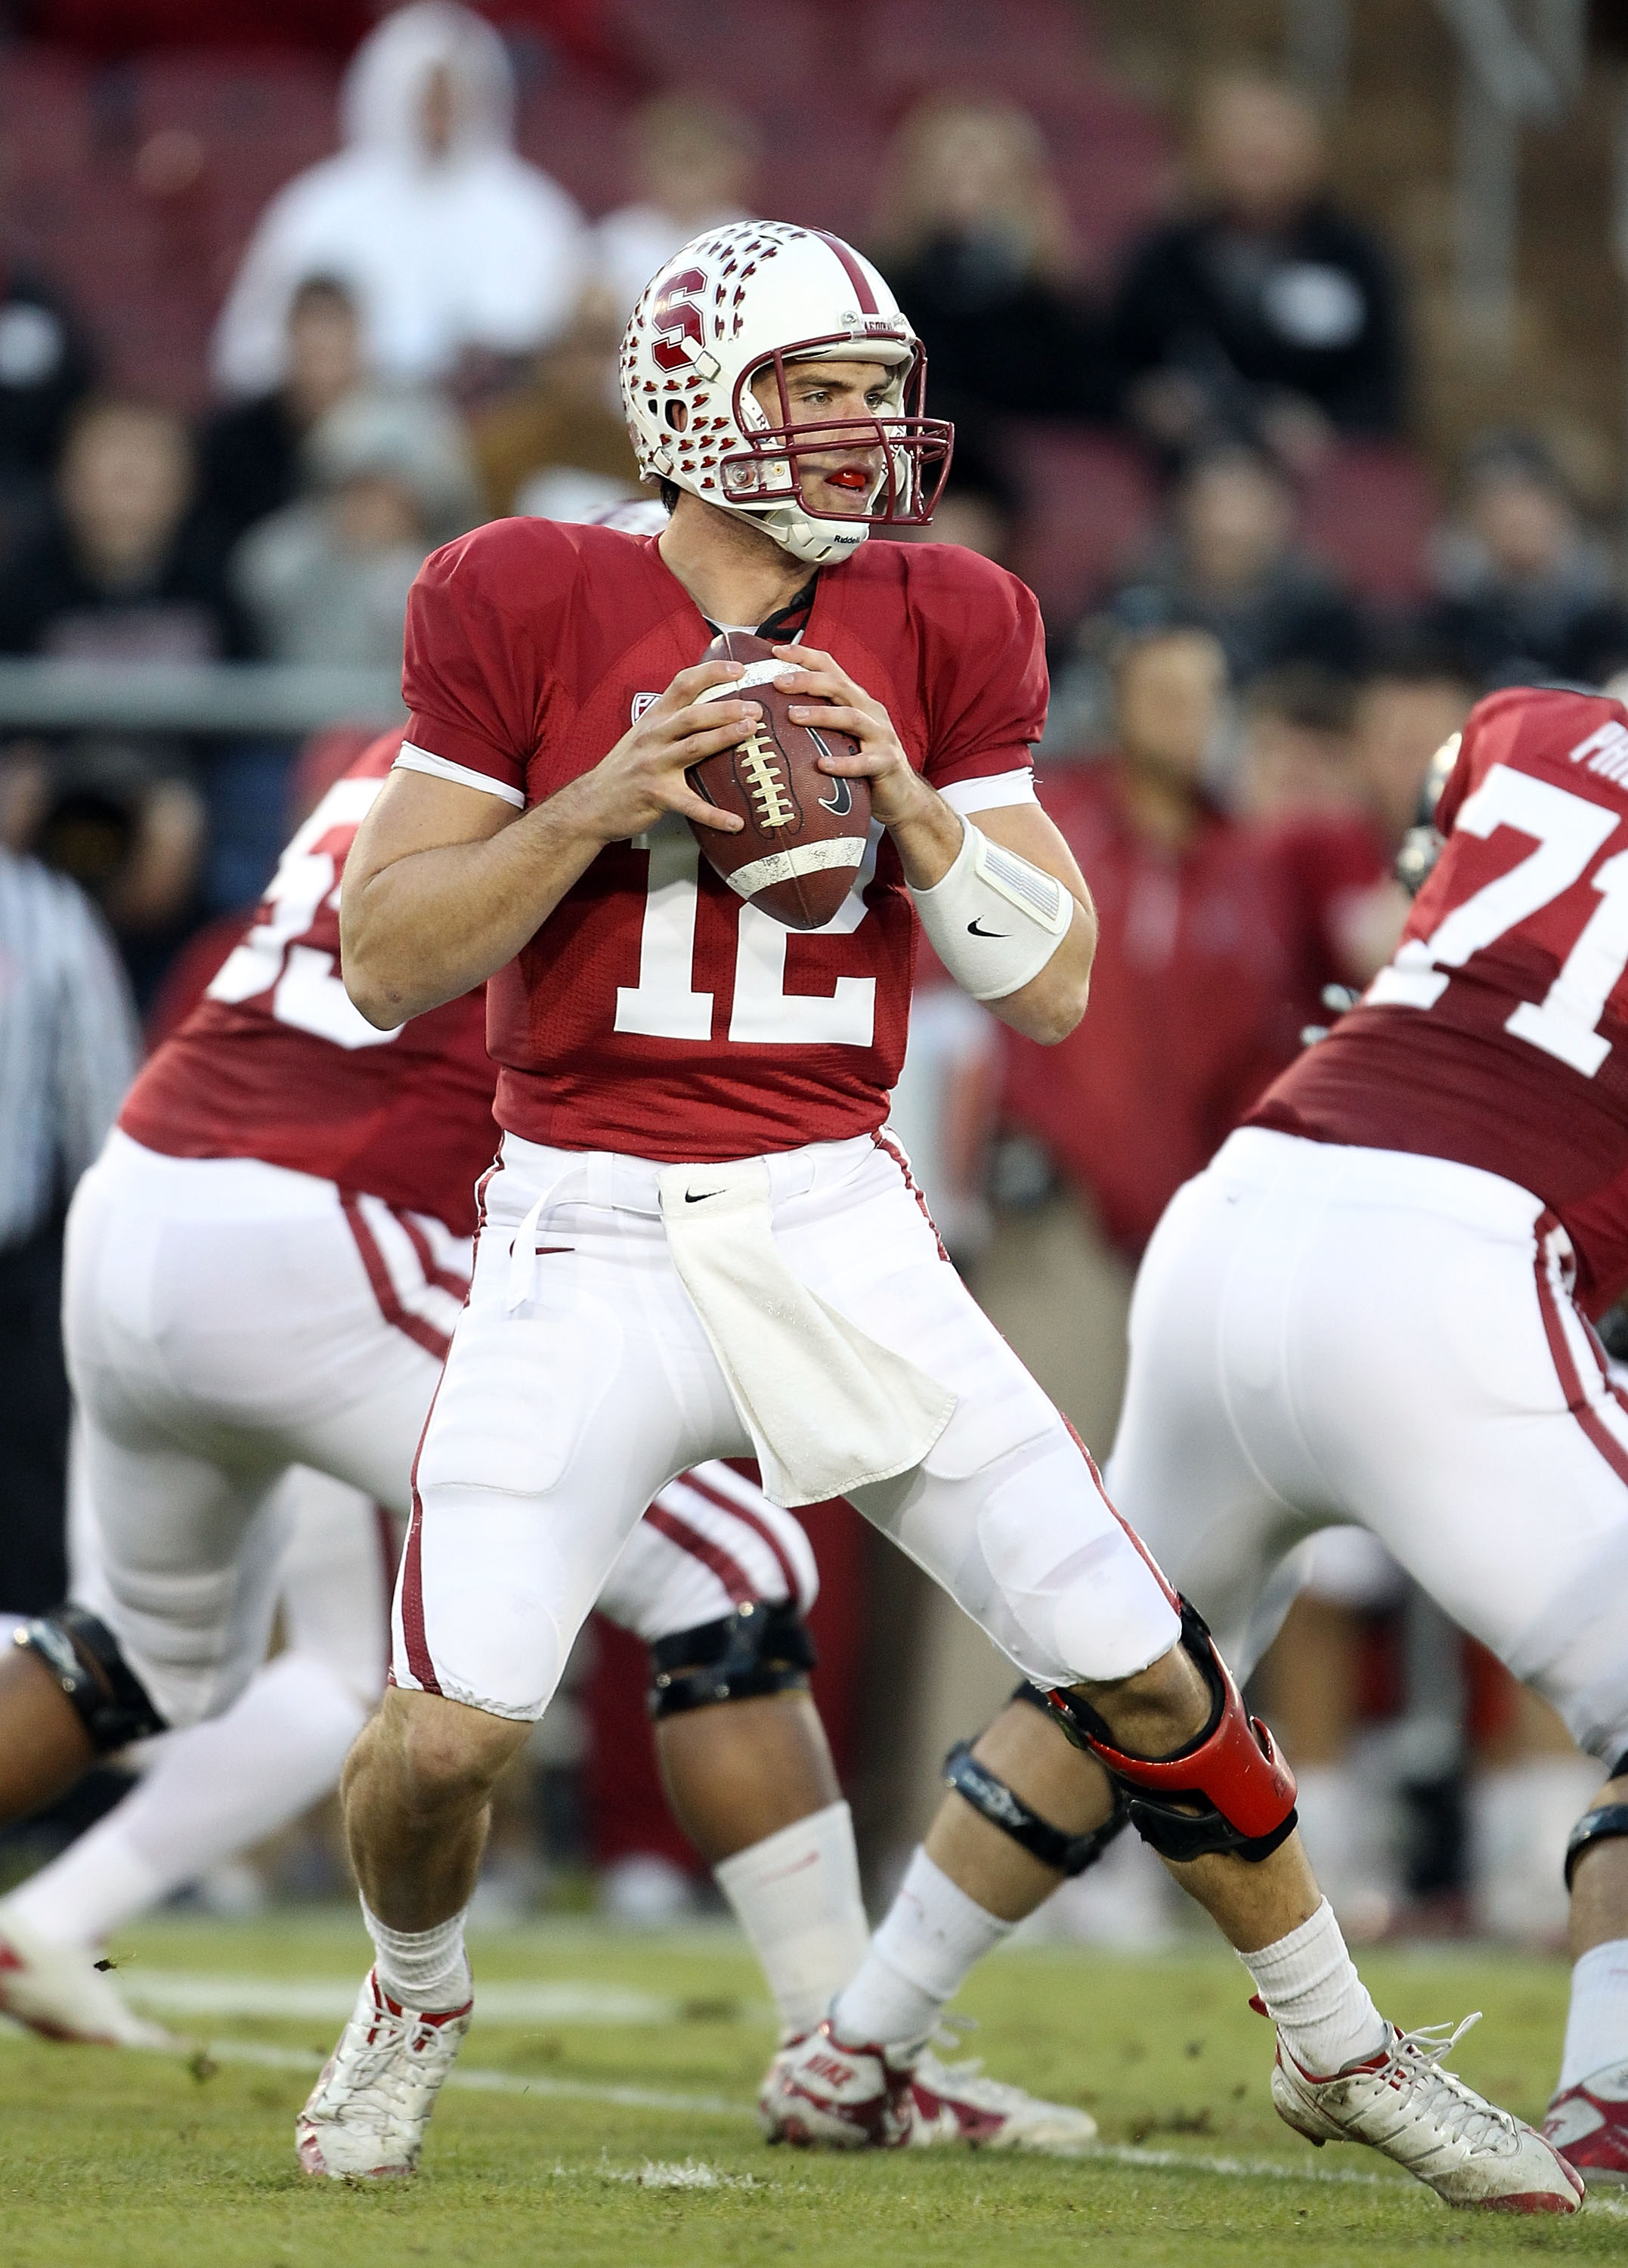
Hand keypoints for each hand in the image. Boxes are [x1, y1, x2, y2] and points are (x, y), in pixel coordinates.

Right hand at [565, 659, 753, 843]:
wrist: (592, 804)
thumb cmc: (624, 769)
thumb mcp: (643, 735)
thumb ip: (672, 722)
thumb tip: (714, 709)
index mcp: (654, 719)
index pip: (683, 685)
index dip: (711, 673)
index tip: (738, 669)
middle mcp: (653, 737)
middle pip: (693, 715)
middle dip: (726, 708)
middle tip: (755, 708)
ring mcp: (654, 766)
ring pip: (693, 748)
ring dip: (724, 738)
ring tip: (751, 732)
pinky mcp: (657, 796)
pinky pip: (691, 806)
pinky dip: (714, 815)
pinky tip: (736, 822)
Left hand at [771, 645, 933, 831]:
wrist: (902, 794)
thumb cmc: (863, 761)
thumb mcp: (841, 733)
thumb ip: (818, 718)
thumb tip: (774, 710)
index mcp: (856, 700)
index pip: (831, 668)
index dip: (805, 656)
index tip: (776, 651)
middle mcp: (870, 711)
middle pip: (839, 686)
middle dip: (807, 681)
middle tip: (778, 682)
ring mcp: (881, 736)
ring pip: (851, 718)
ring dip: (821, 715)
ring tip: (792, 716)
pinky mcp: (887, 763)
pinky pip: (864, 762)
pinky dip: (843, 763)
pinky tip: (821, 765)